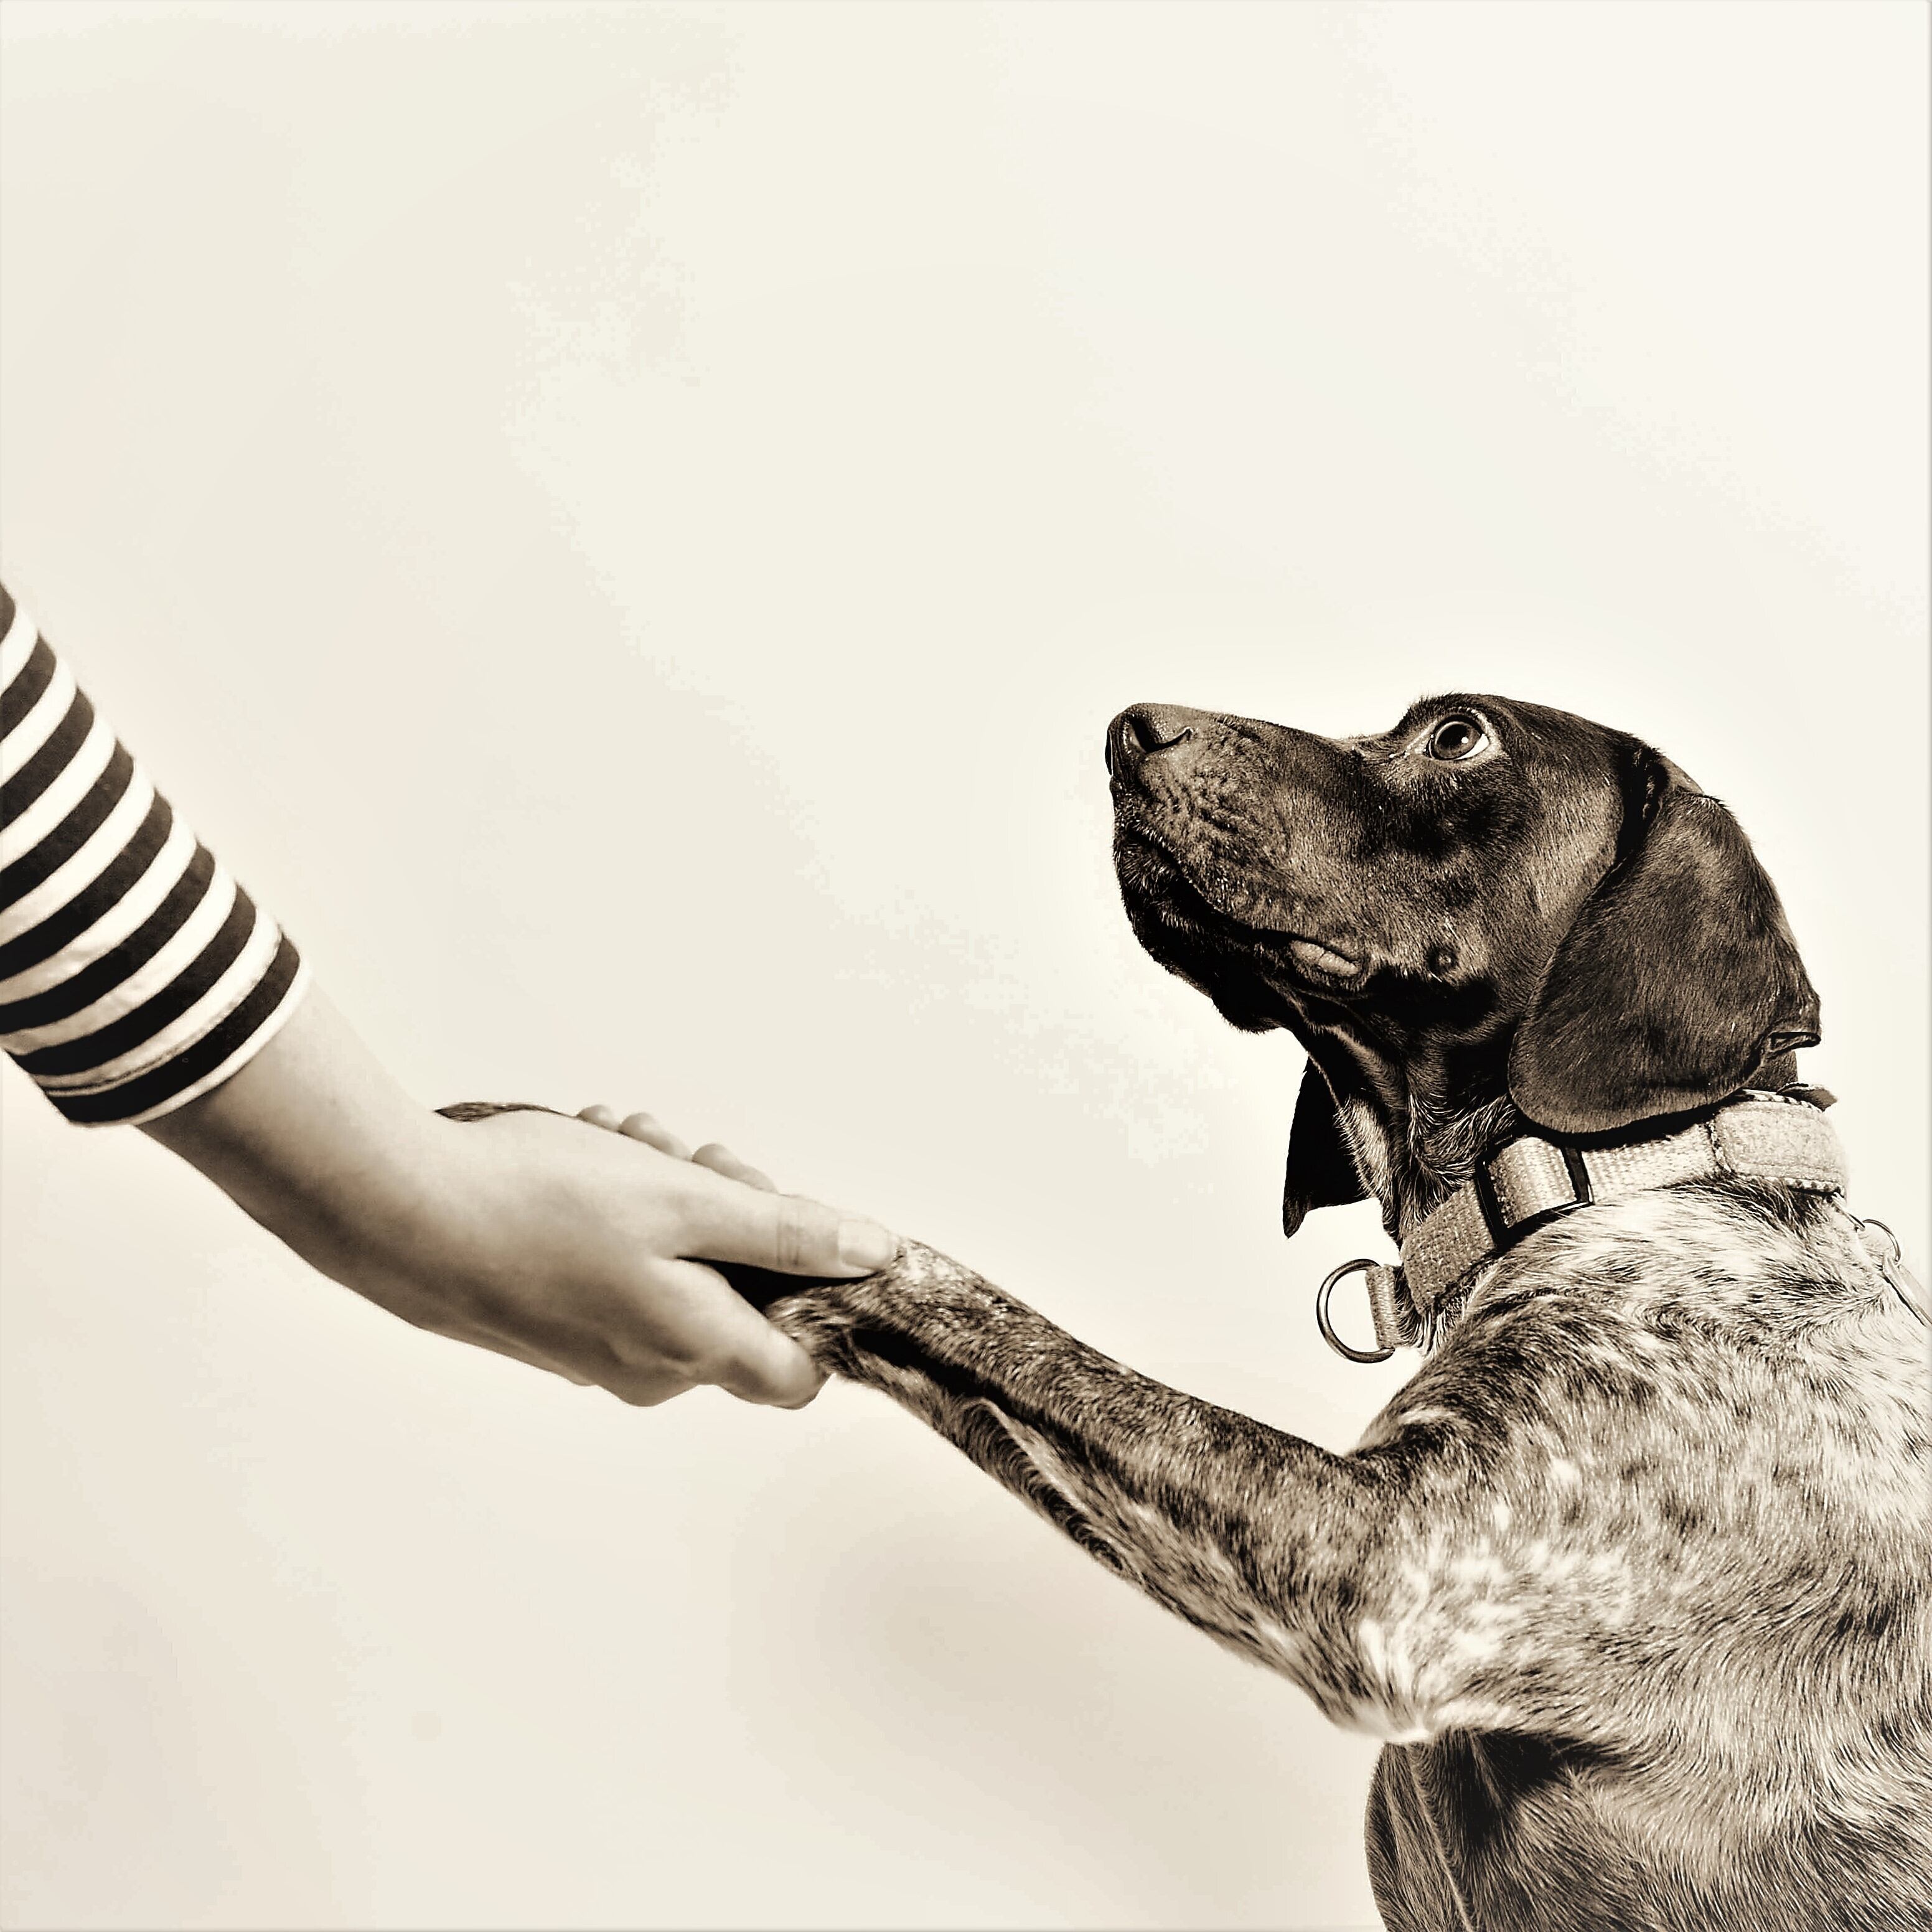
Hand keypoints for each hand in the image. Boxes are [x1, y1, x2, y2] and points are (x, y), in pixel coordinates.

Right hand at [144, 991, 897, 1408]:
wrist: (391, 1211)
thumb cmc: (535, 1203)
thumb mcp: (686, 1201)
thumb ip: (789, 1234)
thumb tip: (876, 1257)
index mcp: (694, 1352)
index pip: (805, 1371)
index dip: (819, 1296)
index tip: (792, 1225)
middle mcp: (650, 1371)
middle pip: (742, 1295)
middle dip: (729, 1209)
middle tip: (684, 1151)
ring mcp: (596, 1352)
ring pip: (680, 1266)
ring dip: (669, 1194)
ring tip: (622, 1139)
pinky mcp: (554, 1322)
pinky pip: (623, 1266)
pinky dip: (620, 1208)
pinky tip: (588, 1154)